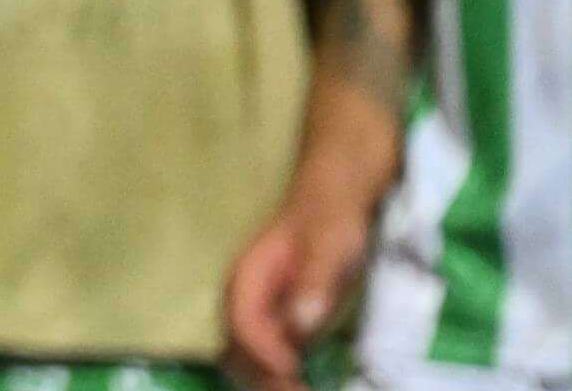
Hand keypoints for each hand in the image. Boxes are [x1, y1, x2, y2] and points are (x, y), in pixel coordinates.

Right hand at [222, 194, 372, 390]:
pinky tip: (302, 379)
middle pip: (238, 348)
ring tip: (300, 386)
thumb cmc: (329, 217)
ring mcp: (260, 309)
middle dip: (264, 377)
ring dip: (269, 378)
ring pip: (248, 356)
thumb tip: (298, 327)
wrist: (333, 199)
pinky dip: (279, 372)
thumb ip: (313, 281)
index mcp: (249, 276)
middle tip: (299, 388)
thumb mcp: (327, 245)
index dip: (265, 352)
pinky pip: (266, 353)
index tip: (295, 368)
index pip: (243, 323)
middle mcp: (245, 297)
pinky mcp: (276, 318)